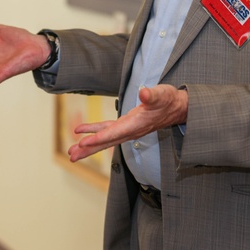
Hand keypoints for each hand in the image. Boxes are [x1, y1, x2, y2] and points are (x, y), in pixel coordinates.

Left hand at [68, 85, 187, 161]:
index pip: (114, 132)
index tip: (83, 142)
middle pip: (106, 142)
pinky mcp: (126, 126)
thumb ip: (152, 95)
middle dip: (89, 149)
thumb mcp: (162, 95)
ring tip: (72, 152)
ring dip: (88, 146)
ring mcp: (127, 130)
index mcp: (136, 124)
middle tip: (72, 156)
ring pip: (104, 140)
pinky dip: (94, 132)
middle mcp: (130, 130)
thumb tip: (144, 93)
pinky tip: (81, 132)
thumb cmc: (169, 101)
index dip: (98, 138)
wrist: (177, 108)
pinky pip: (106, 131)